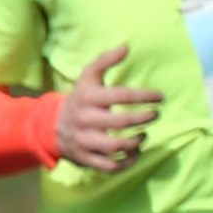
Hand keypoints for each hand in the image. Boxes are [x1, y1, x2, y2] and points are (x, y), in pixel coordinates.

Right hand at [56, 44, 160, 170]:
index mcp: (88, 97)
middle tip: (155, 114)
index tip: (160, 96)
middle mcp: (85, 119)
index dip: (145, 95)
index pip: (122, 95)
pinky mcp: (86, 159)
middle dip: (143, 118)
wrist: (51, 126)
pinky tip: (135, 152)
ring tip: (144, 135)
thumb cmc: (79, 99)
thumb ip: (105, 60)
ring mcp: (85, 141)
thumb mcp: (87, 77)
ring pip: (116, 146)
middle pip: (121, 122)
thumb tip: (127, 46)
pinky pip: (111, 166)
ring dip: (136, 142)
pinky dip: (127, 162)